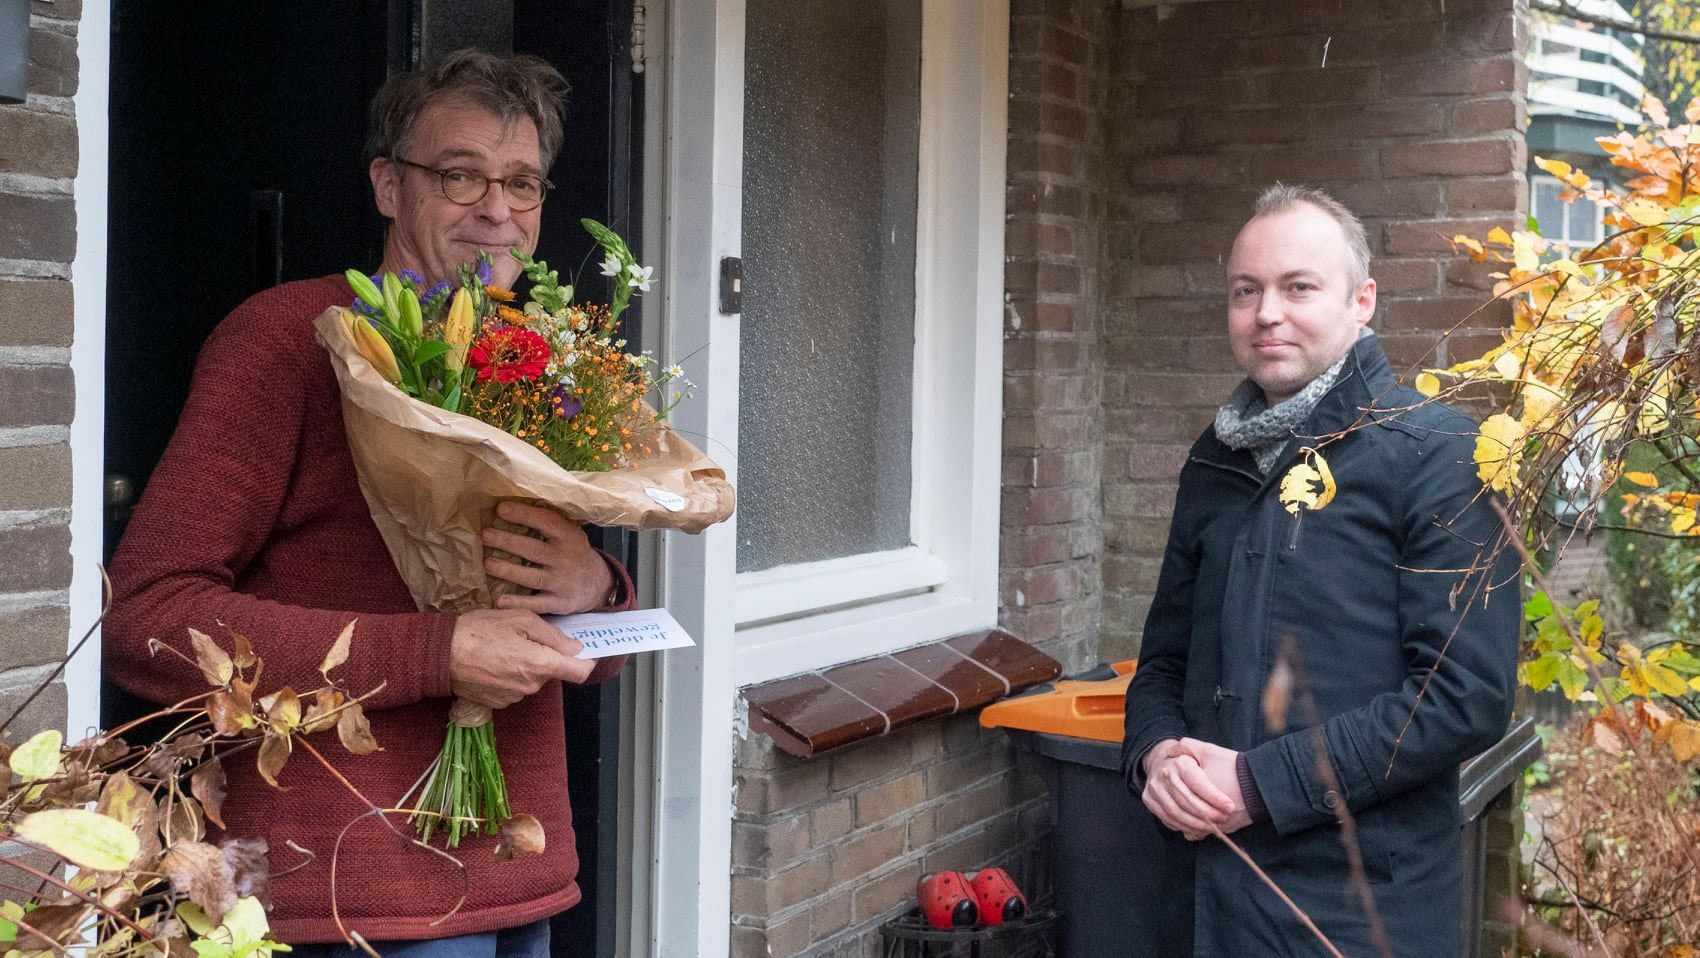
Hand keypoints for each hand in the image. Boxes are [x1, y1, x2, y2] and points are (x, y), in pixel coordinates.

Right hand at [449, 608, 594, 707]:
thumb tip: (575, 648)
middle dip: (546, 655)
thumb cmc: (479, 630)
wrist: (439, 654)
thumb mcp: (520, 619)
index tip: (582, 650)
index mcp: (540, 664)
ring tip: (504, 646)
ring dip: (527, 664)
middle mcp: (530, 686)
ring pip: (533, 678)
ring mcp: (514, 696)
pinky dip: (511, 674)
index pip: (580, 672)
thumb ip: (553, 635)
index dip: (586, 660)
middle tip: (525, 636)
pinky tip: (494, 660)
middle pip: (552, 671)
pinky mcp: (499, 702)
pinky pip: (515, 686)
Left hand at [481, 501, 615, 614]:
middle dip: (508, 542)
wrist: (598, 584)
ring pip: (532, 577)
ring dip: (508, 570)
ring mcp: (562, 583)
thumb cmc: (573, 554)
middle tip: (486, 535)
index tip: (500, 509)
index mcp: (570, 537)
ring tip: (487, 563)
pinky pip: (537, 604)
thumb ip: (549, 525)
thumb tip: (510, 509)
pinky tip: (500, 601)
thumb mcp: (570, 535)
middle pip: (534, 550)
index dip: (524, 515)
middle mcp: (566, 559)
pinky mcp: (559, 603)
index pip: (546, 522)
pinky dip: (518, 603)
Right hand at [1141, 738, 1237, 839]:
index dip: (1215, 797)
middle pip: (1187, 801)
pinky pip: (1167, 819)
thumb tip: (1220, 767)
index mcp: (1180, 763)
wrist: (1161, 763)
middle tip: (1224, 819)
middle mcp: (1164, 774)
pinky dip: (1184, 827)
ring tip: (1214, 827)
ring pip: (1177, 813)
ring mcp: (1154, 788)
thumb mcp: (1202, 752)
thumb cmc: (1190, 762)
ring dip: (1197, 825)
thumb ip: (1215, 761)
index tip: (1230, 807)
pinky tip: (1199, 829)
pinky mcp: (1149, 799)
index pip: (1198, 784)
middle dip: (1208, 814)